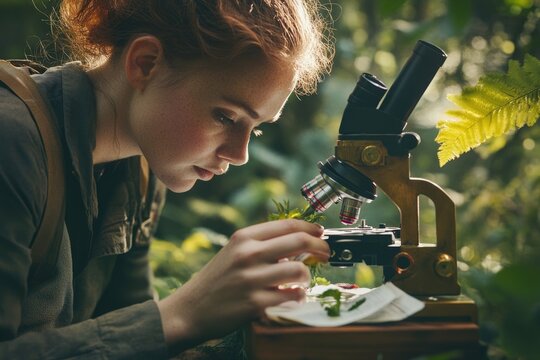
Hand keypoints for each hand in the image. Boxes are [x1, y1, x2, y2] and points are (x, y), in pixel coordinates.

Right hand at [157, 219, 328, 352]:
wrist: (190, 309)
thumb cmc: (216, 280)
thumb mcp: (234, 252)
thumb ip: (262, 245)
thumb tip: (298, 243)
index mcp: (244, 237)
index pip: (287, 225)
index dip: (310, 228)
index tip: (320, 233)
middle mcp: (248, 254)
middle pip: (299, 242)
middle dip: (321, 247)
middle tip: (326, 254)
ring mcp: (252, 279)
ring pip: (299, 271)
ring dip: (307, 277)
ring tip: (302, 281)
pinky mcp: (255, 303)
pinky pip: (291, 296)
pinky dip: (297, 296)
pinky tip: (293, 296)